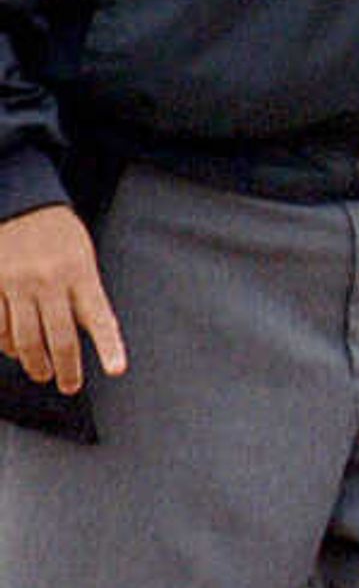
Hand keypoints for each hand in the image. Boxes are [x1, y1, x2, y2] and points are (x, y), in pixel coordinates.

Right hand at [0, 202, 121, 391]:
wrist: (19, 202)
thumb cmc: (58, 234)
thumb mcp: (82, 258)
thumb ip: (84, 294)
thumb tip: (84, 334)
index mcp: (81, 274)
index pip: (100, 318)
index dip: (110, 347)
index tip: (117, 370)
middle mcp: (50, 281)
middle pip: (60, 338)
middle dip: (65, 369)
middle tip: (68, 385)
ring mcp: (17, 283)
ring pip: (25, 338)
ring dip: (34, 362)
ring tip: (41, 372)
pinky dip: (5, 344)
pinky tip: (12, 351)